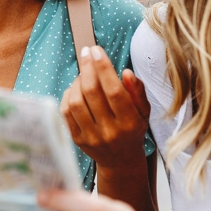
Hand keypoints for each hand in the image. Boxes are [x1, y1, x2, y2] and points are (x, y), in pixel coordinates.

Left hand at [60, 46, 149, 168]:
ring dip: (77, 81)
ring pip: (76, 101)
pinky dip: (68, 94)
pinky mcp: (77, 139)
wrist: (120, 160)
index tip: (96, 50)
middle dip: (87, 68)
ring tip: (84, 73)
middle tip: (86, 52)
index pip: (114, 91)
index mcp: (129, 122)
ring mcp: (91, 137)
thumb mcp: (144, 111)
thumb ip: (138, 91)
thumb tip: (126, 72)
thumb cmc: (133, 129)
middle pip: (92, 93)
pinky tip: (75, 88)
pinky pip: (66, 111)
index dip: (103, 68)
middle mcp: (110, 131)